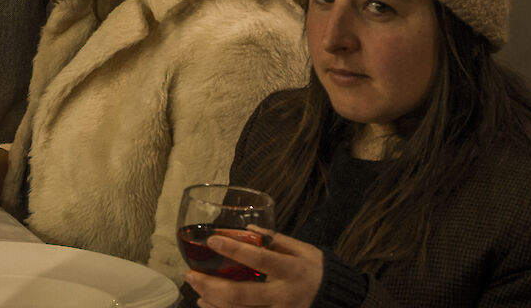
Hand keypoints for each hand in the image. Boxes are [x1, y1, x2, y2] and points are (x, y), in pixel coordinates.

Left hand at [185, 227, 322, 307]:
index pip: (259, 259)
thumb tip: (248, 229)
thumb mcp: (303, 250)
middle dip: (210, 285)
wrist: (339, 300)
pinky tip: (209, 304)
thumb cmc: (318, 271)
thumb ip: (276, 240)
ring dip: (212, 302)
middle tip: (190, 274)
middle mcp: (283, 295)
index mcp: (291, 270)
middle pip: (240, 294)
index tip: (212, 240)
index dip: (234, 250)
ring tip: (196, 289)